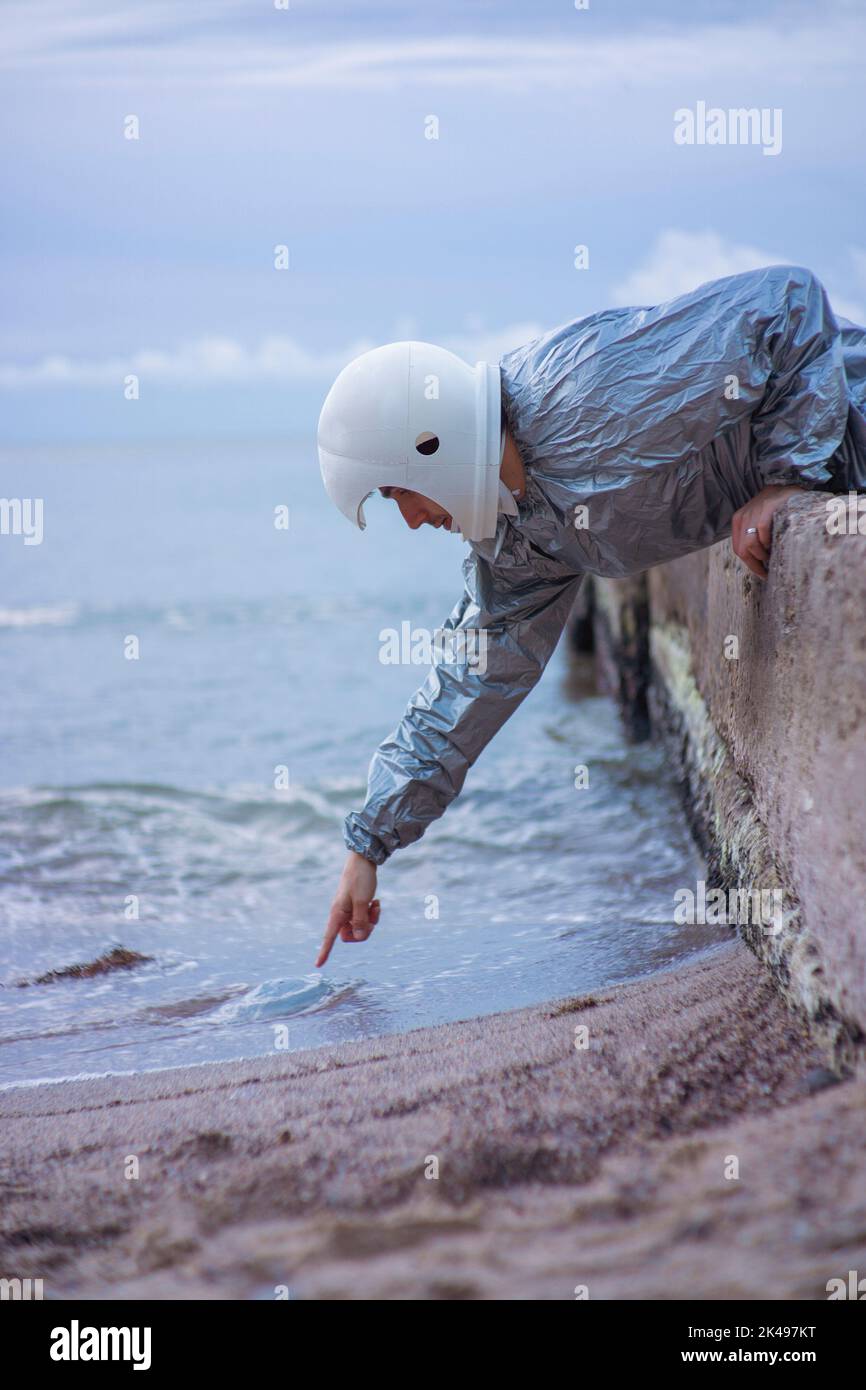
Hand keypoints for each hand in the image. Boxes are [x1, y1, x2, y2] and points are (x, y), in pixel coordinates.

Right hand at [315, 851, 379, 966]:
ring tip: (375, 906)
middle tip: (372, 917)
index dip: (324, 951)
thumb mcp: (363, 901)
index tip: (318, 965)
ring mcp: (348, 910)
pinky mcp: (356, 906)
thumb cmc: (361, 879)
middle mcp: (341, 914)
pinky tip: (376, 902)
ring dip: (370, 920)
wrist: (363, 860)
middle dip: (364, 930)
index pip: (329, 937)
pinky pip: (364, 918)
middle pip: (350, 936)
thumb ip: (361, 920)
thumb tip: (359, 937)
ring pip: (359, 927)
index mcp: (338, 913)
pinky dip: (371, 913)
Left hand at [731, 484, 804, 579]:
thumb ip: (755, 537)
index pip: (738, 549)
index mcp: (738, 521)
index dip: (749, 564)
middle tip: (767, 571)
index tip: (762, 573)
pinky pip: (762, 531)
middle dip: (755, 564)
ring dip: (762, 555)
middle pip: (742, 550)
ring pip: (750, 544)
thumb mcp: (759, 521)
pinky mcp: (767, 507)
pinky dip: (768, 541)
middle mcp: (743, 516)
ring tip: (772, 556)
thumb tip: (759, 562)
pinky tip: (775, 543)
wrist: (788, 483)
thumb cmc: (776, 508)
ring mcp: (754, 511)